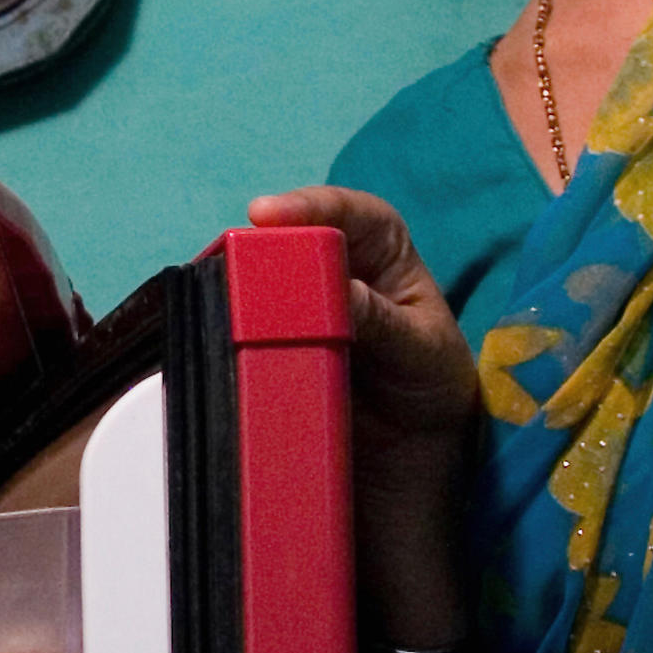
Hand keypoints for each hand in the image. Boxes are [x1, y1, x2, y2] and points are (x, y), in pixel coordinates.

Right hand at [242, 186, 479, 461]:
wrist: (415, 447)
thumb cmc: (431, 380)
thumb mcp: (422, 351)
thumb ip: (383, 321)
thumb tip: (340, 291)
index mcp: (381, 248)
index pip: (349, 212)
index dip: (309, 205)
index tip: (267, 214)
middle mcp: (335, 266)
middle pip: (292, 241)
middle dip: (265, 249)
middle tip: (240, 265)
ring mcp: (300, 306)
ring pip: (261, 282)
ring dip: (241, 291)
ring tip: (226, 306)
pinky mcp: (276, 344)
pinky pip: (249, 330)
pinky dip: (234, 331)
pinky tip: (220, 339)